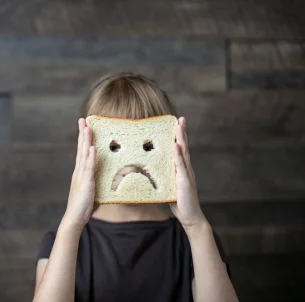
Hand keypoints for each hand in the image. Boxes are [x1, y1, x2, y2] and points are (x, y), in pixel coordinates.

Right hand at [63, 118, 97, 229]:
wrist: (74, 218)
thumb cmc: (83, 205)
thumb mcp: (89, 188)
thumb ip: (92, 178)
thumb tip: (98, 172)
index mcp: (80, 171)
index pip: (82, 151)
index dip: (83, 138)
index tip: (84, 125)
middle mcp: (79, 171)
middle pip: (81, 149)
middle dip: (82, 134)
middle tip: (83, 120)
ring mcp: (81, 176)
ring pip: (84, 155)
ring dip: (86, 141)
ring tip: (88, 128)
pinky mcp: (85, 183)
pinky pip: (88, 168)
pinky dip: (90, 157)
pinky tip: (92, 148)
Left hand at [170, 117, 206, 231]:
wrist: (190, 217)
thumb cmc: (178, 202)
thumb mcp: (167, 186)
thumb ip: (161, 177)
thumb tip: (148, 171)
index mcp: (181, 169)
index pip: (180, 149)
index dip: (179, 136)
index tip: (176, 123)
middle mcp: (185, 169)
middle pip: (183, 147)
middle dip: (181, 132)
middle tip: (180, 118)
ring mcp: (186, 174)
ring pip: (183, 153)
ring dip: (181, 138)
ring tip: (179, 126)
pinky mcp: (185, 181)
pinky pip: (181, 166)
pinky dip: (178, 155)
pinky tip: (176, 146)